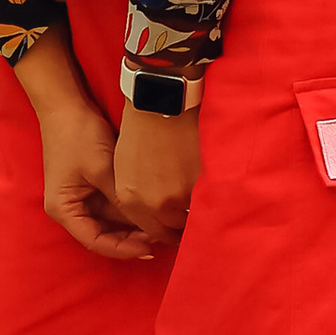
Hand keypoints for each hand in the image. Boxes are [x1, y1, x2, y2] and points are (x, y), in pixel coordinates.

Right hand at [11, 36, 162, 263]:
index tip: (150, 247)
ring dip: (135, 224)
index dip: (124, 249)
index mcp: (64, 210)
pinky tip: (153, 209)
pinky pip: (114, 206)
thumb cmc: (78, 136)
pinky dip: (132, 209)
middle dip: (133, 238)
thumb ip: (123, 200)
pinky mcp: (93, 187)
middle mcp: (71, 209)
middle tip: (164, 236)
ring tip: (164, 225)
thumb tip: (151, 224)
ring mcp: (82, 198)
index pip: (96, 242)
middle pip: (104, 235)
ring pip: (112, 222)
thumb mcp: (103, 170)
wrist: (67, 105)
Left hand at [113, 105, 199, 247]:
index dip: (164, 231)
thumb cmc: (141, 128)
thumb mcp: (125, 166)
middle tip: (191, 222)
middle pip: (171, 231)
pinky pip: (206, 203)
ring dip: (195, 215)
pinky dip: (208, 200)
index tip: (174, 229)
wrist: (160, 104)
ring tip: (202, 206)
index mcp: (130, 199)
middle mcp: (153, 204)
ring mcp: (178, 198)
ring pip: (190, 220)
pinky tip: (210, 191)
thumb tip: (156, 208)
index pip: (151, 230)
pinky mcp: (199, 186)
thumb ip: (138, 194)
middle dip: (181, 228)